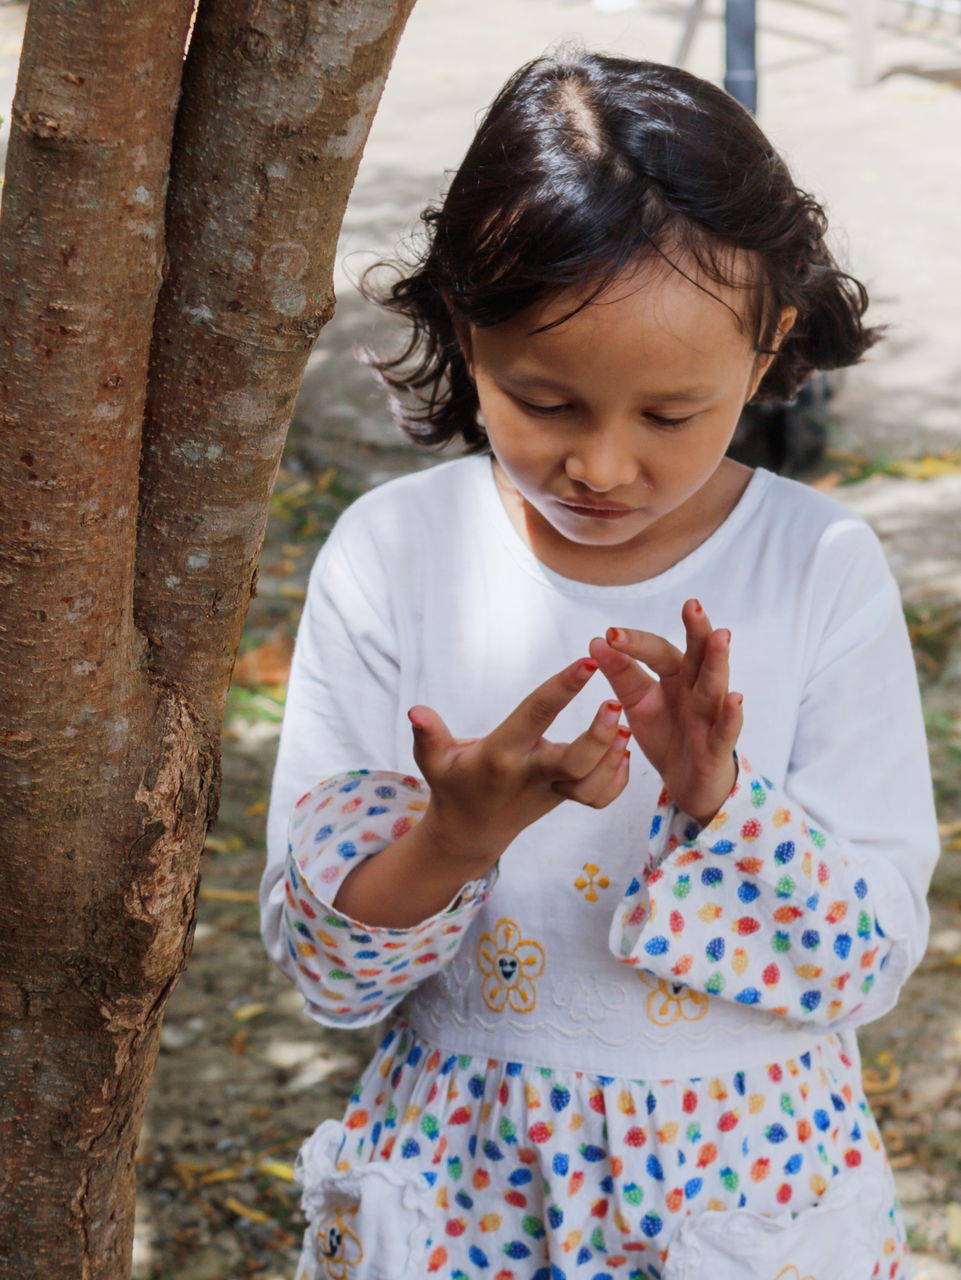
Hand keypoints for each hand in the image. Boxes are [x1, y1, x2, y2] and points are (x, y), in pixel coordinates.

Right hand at [409, 657, 630, 871]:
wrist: (469, 832)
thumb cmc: (454, 783)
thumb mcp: (434, 760)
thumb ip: (428, 734)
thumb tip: (415, 711)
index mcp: (501, 755)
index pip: (536, 716)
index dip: (561, 688)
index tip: (587, 662)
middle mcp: (530, 774)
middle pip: (573, 763)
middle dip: (597, 736)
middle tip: (615, 704)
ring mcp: (551, 792)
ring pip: (592, 786)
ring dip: (613, 758)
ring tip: (624, 726)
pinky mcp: (564, 802)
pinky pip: (599, 800)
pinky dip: (616, 781)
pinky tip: (623, 753)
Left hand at [589, 599, 741, 827]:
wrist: (688, 782)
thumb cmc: (666, 734)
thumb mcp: (636, 702)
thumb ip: (621, 673)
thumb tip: (596, 640)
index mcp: (675, 675)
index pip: (657, 650)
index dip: (636, 643)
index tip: (609, 634)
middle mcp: (695, 689)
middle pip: (697, 656)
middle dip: (696, 630)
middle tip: (692, 605)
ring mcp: (711, 716)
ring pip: (715, 686)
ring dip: (718, 661)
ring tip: (721, 636)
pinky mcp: (718, 747)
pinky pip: (727, 730)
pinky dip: (732, 715)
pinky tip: (736, 699)